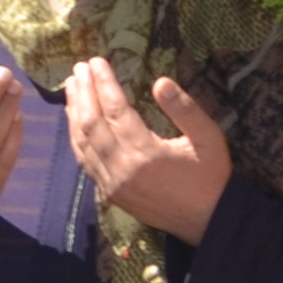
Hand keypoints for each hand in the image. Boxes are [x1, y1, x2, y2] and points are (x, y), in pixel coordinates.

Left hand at [65, 57, 232, 240]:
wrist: (207, 221)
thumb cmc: (210, 177)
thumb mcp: (208, 138)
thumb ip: (185, 109)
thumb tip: (160, 82)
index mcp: (146, 152)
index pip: (116, 110)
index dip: (104, 83)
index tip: (96, 61)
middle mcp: (122, 168)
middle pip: (92, 123)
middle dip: (84, 92)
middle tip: (79, 68)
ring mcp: (112, 184)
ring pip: (83, 143)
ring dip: (74, 112)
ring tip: (72, 86)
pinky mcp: (110, 193)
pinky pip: (85, 162)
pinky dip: (76, 138)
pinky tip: (74, 121)